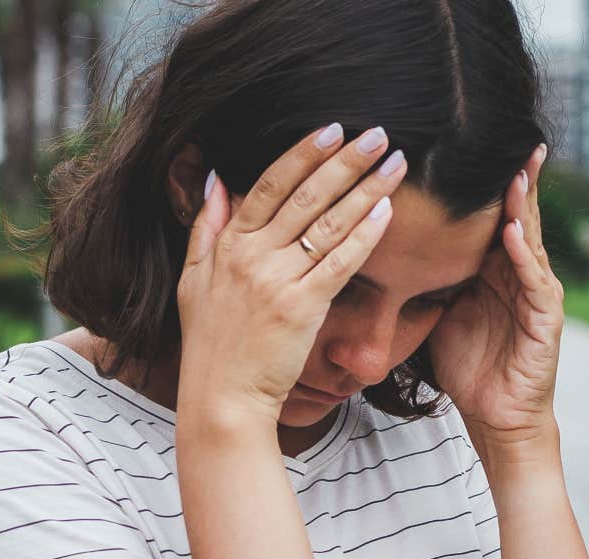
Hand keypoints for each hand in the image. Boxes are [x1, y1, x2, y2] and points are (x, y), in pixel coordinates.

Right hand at [175, 122, 407, 427]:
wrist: (222, 399)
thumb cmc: (211, 347)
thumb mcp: (192, 282)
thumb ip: (204, 229)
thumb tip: (214, 180)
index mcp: (229, 246)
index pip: (269, 184)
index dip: (303, 153)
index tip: (332, 130)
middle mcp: (252, 256)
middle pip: (306, 195)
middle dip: (346, 161)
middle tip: (378, 135)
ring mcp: (277, 281)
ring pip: (328, 223)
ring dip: (366, 189)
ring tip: (395, 164)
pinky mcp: (301, 309)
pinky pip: (339, 263)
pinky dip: (364, 234)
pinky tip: (387, 211)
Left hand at [426, 143, 564, 446]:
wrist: (494, 416)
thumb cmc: (468, 367)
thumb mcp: (440, 314)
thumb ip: (427, 280)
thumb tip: (383, 253)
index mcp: (495, 271)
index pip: (491, 217)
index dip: (484, 185)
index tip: (470, 147)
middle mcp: (520, 275)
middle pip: (517, 216)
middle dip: (515, 178)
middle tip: (512, 137)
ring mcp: (537, 294)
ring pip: (530, 240)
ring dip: (523, 206)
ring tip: (516, 171)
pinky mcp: (546, 319)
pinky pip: (535, 281)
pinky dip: (523, 256)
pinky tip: (512, 232)